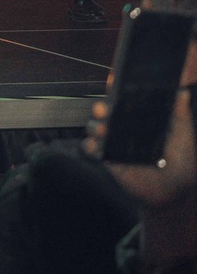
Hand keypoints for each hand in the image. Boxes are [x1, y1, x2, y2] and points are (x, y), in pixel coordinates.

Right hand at [88, 88, 196, 209]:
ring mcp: (114, 145)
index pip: (125, 102)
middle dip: (100, 108)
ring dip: (94, 126)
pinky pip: (91, 150)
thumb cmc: (182, 165)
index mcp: (141, 121)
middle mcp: (124, 130)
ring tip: (102, 129)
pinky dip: (89, 146)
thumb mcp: (183, 137)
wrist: (174, 193)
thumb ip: (180, 115)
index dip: (117, 91)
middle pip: (106, 114)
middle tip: (102, 108)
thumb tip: (182, 92)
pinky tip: (94, 145)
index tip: (113, 80)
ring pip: (95, 129)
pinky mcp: (107, 161)